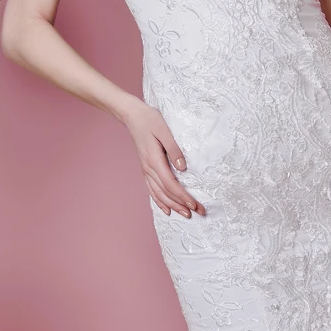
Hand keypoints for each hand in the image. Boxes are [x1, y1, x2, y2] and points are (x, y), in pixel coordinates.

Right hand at [119, 99, 205, 218]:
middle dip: (182, 205)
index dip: (183, 196)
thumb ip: (174, 149)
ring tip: (186, 215)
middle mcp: (149, 169)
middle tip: (198, 213)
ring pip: (159, 194)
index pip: (171, 184)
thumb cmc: (150, 120)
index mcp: (154, 160)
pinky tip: (167, 209)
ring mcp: (146, 170)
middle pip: (167, 193)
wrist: (132, 116)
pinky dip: (159, 202)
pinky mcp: (146, 169)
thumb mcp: (164, 130)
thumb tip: (183, 168)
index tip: (195, 205)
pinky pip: (152, 190)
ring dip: (173, 206)